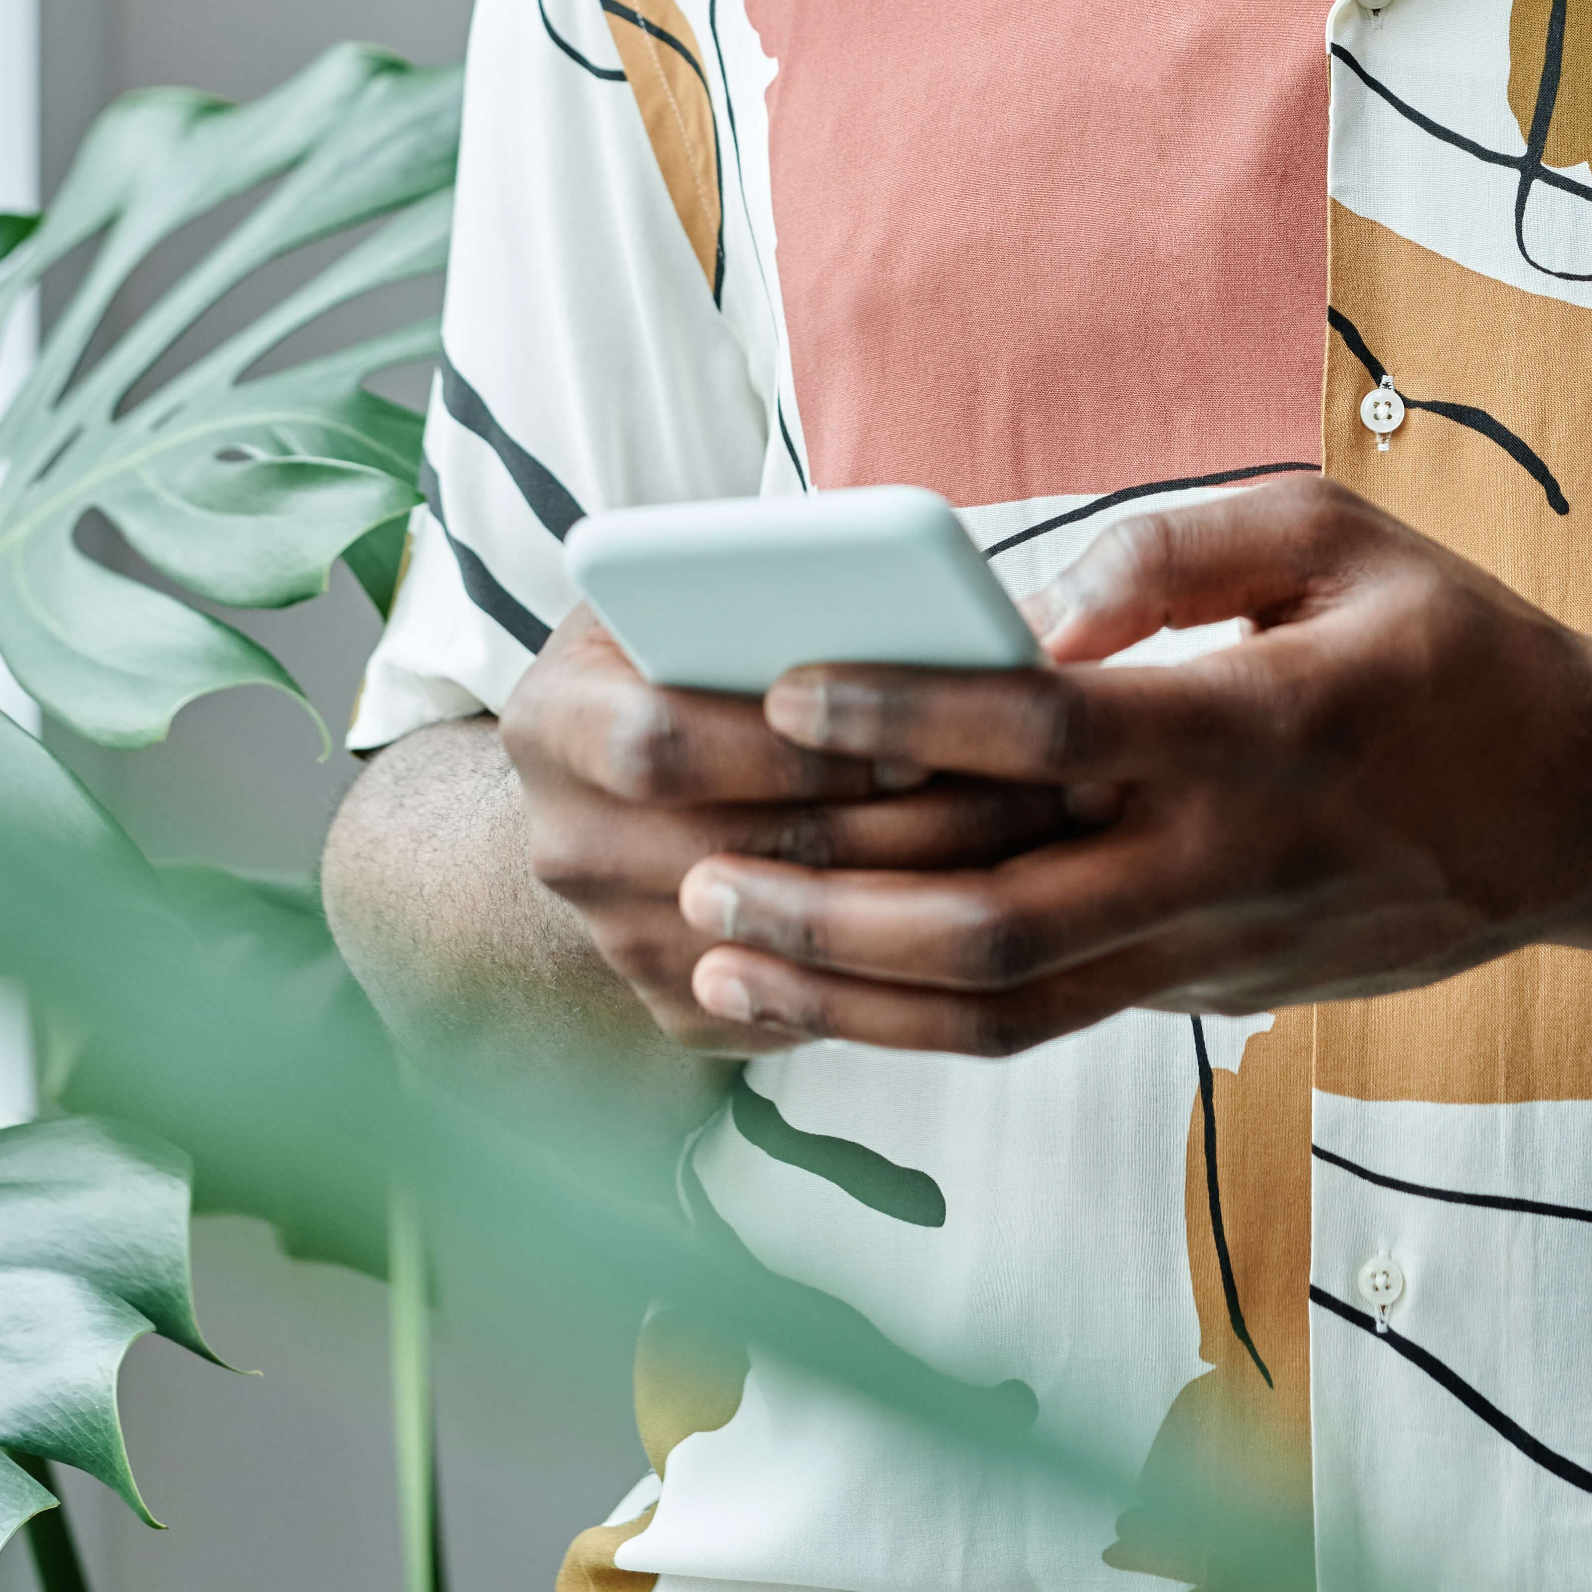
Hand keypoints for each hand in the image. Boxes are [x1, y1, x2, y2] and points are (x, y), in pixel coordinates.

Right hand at [503, 602, 1082, 1050]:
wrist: (612, 769)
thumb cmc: (690, 649)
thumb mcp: (702, 587)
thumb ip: (787, 584)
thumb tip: (956, 603)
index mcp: (552, 717)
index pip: (660, 744)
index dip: (789, 748)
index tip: (917, 736)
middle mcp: (562, 842)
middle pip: (734, 853)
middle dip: (890, 829)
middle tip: (1027, 800)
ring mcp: (611, 940)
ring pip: (778, 943)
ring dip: (916, 902)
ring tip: (1039, 849)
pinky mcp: (673, 1007)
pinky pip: (793, 1006)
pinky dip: (893, 968)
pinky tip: (990, 915)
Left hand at [676, 479, 1591, 1057]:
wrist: (1578, 815)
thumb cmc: (1447, 646)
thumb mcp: (1338, 534)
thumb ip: (1182, 548)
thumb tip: (1039, 605)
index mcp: (1254, 730)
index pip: (1051, 736)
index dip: (911, 716)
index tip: (789, 686)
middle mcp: (1223, 863)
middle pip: (995, 923)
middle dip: (832, 906)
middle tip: (697, 866)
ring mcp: (1212, 950)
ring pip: (1003, 1012)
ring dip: (847, 994)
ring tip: (715, 954)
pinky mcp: (1202, 996)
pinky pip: (1040, 1024)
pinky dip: (917, 1019)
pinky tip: (816, 987)